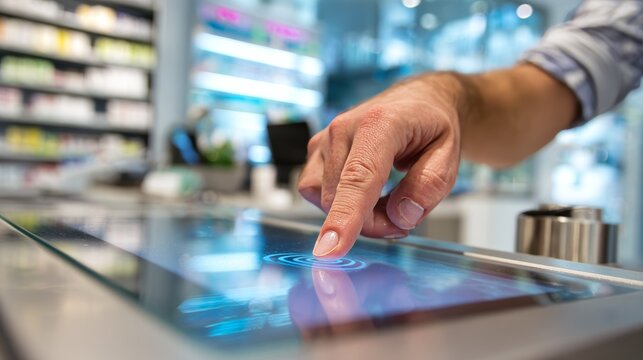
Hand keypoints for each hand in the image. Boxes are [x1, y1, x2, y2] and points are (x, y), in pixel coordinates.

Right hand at [299, 73, 463, 257]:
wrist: (416, 102)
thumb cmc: (431, 127)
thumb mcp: (449, 156)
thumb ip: (429, 186)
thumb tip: (400, 216)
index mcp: (381, 123)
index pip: (359, 177)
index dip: (345, 216)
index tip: (330, 249)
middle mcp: (343, 128)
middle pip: (342, 198)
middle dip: (372, 223)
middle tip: (404, 217)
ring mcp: (324, 139)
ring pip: (324, 199)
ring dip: (355, 214)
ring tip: (387, 201)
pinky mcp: (315, 151)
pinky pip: (317, 193)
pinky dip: (341, 204)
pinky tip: (366, 194)